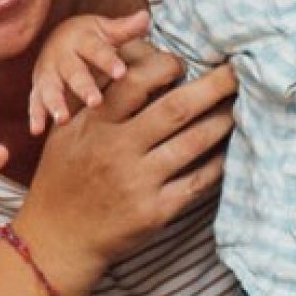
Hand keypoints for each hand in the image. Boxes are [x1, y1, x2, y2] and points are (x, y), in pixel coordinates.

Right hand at [16, 47, 235, 275]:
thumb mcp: (64, 132)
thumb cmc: (62, 177)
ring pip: (194, 143)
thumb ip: (94, 97)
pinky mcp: (155, 212)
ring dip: (222, 121)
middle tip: (235, 72)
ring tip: (238, 107)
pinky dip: (218, 163)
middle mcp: (116, 151)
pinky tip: (228, 149)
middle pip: (175, 109)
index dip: (165, 65)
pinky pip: (198, 181)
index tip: (182, 63)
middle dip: (213, 86)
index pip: (135, 81)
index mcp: (93, 125)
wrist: (57, 237)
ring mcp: (138, 183)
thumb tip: (130, 58)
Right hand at [28, 11, 150, 135]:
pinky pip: (35, 102)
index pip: (96, 50)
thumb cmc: (87, 39)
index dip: (108, 61)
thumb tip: (145, 17)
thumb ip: (125, 28)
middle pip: (74, 72)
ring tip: (63, 119)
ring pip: (51, 89)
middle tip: (95, 102)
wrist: (56, 39)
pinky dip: (35, 116)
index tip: (121, 72)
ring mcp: (48, 73)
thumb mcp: (105, 30)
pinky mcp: (38, 88)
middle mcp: (63, 57)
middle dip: (83, 87)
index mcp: (82, 40)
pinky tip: (37, 129)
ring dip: (56, 104)